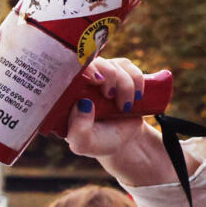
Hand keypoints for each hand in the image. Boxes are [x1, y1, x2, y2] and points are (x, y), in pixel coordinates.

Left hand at [62, 56, 175, 177]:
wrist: (126, 142)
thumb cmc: (100, 142)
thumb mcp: (84, 143)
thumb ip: (78, 131)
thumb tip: (82, 105)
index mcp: (68, 95)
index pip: (68, 72)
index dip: (85, 70)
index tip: (98, 81)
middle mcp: (84, 82)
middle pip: (94, 63)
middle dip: (108, 75)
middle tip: (110, 96)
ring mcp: (102, 77)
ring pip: (114, 65)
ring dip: (124, 83)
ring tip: (125, 106)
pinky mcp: (120, 75)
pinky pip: (128, 66)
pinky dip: (136, 79)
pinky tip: (137, 96)